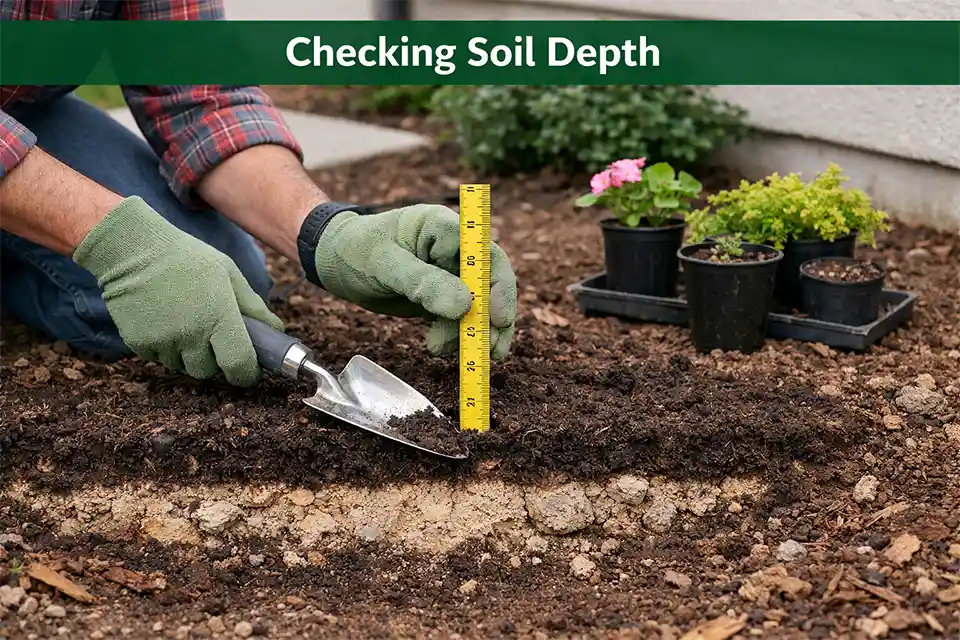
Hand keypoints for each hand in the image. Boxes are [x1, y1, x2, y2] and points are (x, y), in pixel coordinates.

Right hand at [73, 196, 284, 385]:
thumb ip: (253, 305)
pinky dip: (166, 349)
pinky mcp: (139, 343)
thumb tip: (276, 330)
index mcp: (219, 317)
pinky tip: (165, 323)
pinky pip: (160, 359)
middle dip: (215, 360)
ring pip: (184, 367)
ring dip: (189, 355)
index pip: (239, 365)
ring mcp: (163, 341)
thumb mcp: (228, 273)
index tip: (247, 370)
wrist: (132, 250)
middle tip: (212, 337)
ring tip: (186, 324)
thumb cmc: (185, 258)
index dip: (246, 373)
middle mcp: (191, 335)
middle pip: (209, 371)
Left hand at [314, 204, 516, 358]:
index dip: (497, 286)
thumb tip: (464, 305)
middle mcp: (453, 248)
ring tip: (444, 350)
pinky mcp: (442, 295)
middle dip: (493, 318)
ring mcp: (450, 272)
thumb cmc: (354, 250)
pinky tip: (443, 348)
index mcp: (442, 227)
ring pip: (479, 305)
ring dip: (472, 333)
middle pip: (491, 282)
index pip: (484, 255)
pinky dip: (459, 336)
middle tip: (490, 350)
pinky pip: (462, 317)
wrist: (334, 262)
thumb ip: (423, 282)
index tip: (496, 318)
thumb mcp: (383, 264)